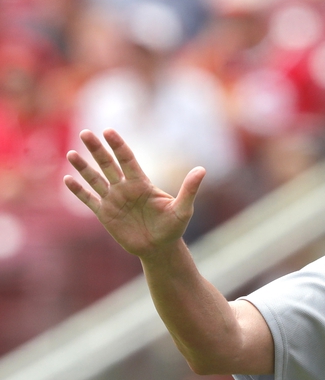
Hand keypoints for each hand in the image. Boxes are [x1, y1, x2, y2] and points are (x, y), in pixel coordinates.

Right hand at [65, 129, 204, 257]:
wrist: (160, 248)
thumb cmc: (173, 227)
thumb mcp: (183, 208)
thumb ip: (189, 189)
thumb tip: (202, 169)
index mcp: (142, 183)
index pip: (128, 159)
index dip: (118, 146)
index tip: (108, 131)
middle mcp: (125, 188)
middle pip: (108, 164)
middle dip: (96, 150)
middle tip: (85, 133)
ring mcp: (113, 200)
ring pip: (95, 179)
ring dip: (83, 167)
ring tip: (71, 154)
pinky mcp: (105, 214)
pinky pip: (89, 200)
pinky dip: (78, 191)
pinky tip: (67, 180)